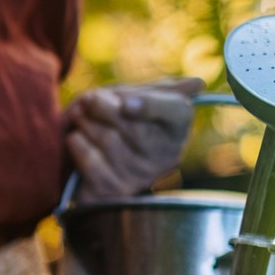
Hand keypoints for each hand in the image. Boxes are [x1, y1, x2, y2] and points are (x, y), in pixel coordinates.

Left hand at [65, 76, 202, 201]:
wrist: (85, 151)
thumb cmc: (115, 119)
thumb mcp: (136, 97)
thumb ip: (161, 89)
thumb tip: (198, 84)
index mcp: (177, 127)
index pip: (177, 112)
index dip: (150, 105)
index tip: (124, 102)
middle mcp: (166, 155)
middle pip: (134, 125)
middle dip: (102, 106)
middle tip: (89, 99)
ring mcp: (142, 176)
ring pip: (108, 140)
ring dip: (85, 122)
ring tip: (82, 119)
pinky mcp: (115, 190)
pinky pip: (90, 158)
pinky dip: (76, 143)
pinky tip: (79, 140)